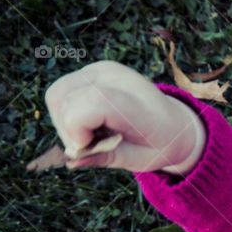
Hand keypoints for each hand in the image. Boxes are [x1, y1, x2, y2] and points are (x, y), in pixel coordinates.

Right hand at [42, 60, 204, 173]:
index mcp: (138, 104)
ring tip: (90, 135)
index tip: (87, 147)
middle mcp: (118, 78)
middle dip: (67, 130)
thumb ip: (104, 158)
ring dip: (63, 121)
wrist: (175, 125)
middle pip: (64, 99)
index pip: (93, 102)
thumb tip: (71, 160)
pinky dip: (66, 111)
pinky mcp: (94, 70)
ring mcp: (104, 70)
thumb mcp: (138, 160)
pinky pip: (62, 91)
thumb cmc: (157, 145)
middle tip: (91, 146)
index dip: (77, 128)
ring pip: (57, 94)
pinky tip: (89, 123)